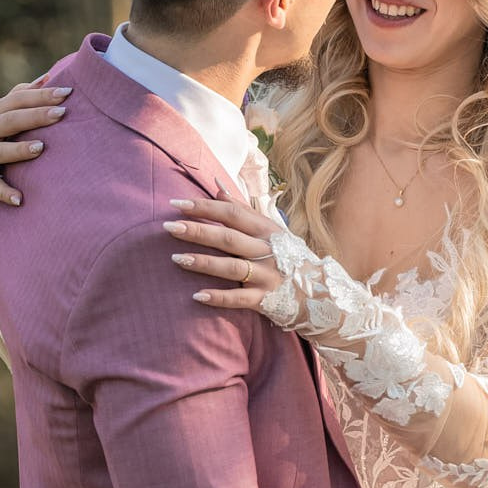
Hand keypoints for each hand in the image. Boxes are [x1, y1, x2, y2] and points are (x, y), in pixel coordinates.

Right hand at [0, 80, 72, 204]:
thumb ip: (20, 97)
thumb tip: (48, 77)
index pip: (16, 99)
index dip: (41, 95)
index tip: (67, 91)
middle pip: (9, 121)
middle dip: (36, 116)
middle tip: (62, 112)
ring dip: (19, 150)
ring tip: (41, 147)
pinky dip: (4, 192)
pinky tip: (20, 199)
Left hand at [165, 196, 284, 308]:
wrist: (319, 292)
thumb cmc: (288, 256)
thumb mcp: (270, 230)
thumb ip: (243, 210)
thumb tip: (217, 188)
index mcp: (267, 231)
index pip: (232, 215)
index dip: (204, 208)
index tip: (177, 205)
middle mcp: (267, 251)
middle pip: (228, 239)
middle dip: (198, 232)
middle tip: (169, 227)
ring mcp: (267, 276)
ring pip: (232, 268)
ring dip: (204, 263)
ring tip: (176, 259)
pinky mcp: (265, 300)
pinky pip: (239, 299)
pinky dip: (219, 297)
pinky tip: (197, 296)